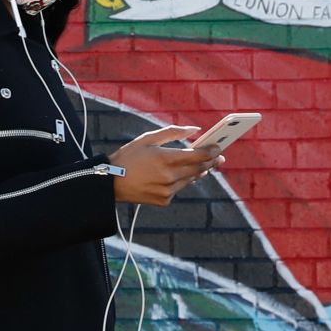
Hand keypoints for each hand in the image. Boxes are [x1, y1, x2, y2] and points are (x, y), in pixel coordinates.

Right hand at [108, 125, 222, 205]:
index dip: (210, 151)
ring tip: (204, 166)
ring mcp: (167, 190)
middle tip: (219, 157)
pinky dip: (181, 181)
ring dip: (199, 172)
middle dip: (210, 162)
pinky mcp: (164, 200)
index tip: (218, 147)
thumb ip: (172, 132)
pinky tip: (179, 175)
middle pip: (198, 169)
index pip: (197, 155)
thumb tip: (194, 130)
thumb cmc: (129, 156)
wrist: (111, 181)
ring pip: (191, 180)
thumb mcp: (147, 138)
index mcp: (164, 158)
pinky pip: (179, 189)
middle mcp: (169, 176)